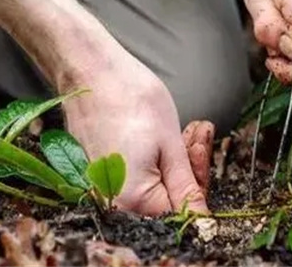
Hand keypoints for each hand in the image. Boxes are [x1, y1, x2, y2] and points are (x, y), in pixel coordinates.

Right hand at [61, 54, 214, 214]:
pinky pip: (133, 177)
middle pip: (165, 202)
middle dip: (187, 170)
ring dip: (172, 162)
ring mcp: (100, 190)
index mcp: (132, 202)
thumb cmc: (129, 98)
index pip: (180, 213)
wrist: (90, 70)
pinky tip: (160, 134)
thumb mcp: (170, 144)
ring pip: (152, 187)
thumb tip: (202, 221)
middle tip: (196, 134)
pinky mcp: (97, 175)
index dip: (197, 183)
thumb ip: (186, 188)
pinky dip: (151, 159)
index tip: (201, 151)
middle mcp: (111, 203)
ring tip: (182, 129)